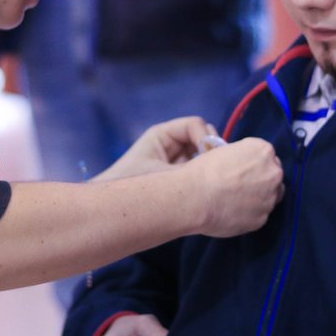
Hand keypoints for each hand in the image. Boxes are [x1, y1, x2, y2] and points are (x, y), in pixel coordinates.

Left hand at [94, 116, 217, 181]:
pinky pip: (198, 168)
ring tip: (209, 178)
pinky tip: (203, 187)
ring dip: (209, 163)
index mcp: (163, 134)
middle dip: (211, 150)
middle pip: (201, 136)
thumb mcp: (166, 175)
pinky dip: (204, 174)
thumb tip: (220, 159)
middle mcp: (170, 143)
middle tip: (214, 168)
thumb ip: (194, 166)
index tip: (209, 159)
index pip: (195, 125)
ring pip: (203, 153)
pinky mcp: (177, 174)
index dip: (205, 138)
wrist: (114, 209)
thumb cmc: (135, 186)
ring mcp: (175, 158)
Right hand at [183, 137, 283, 236]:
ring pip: (270, 197)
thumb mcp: (226, 151)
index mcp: (264, 150)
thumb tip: (245, 168)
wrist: (195, 195)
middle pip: (274, 176)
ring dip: (259, 198)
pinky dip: (250, 214)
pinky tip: (233, 212)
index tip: (243, 170)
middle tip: (241, 187)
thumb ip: (244, 158)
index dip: (254, 165)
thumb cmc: (205, 170)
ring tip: (236, 201)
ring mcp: (270, 197)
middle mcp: (273, 172)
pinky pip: (260, 215)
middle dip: (262, 181)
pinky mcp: (262, 218)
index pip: (267, 157)